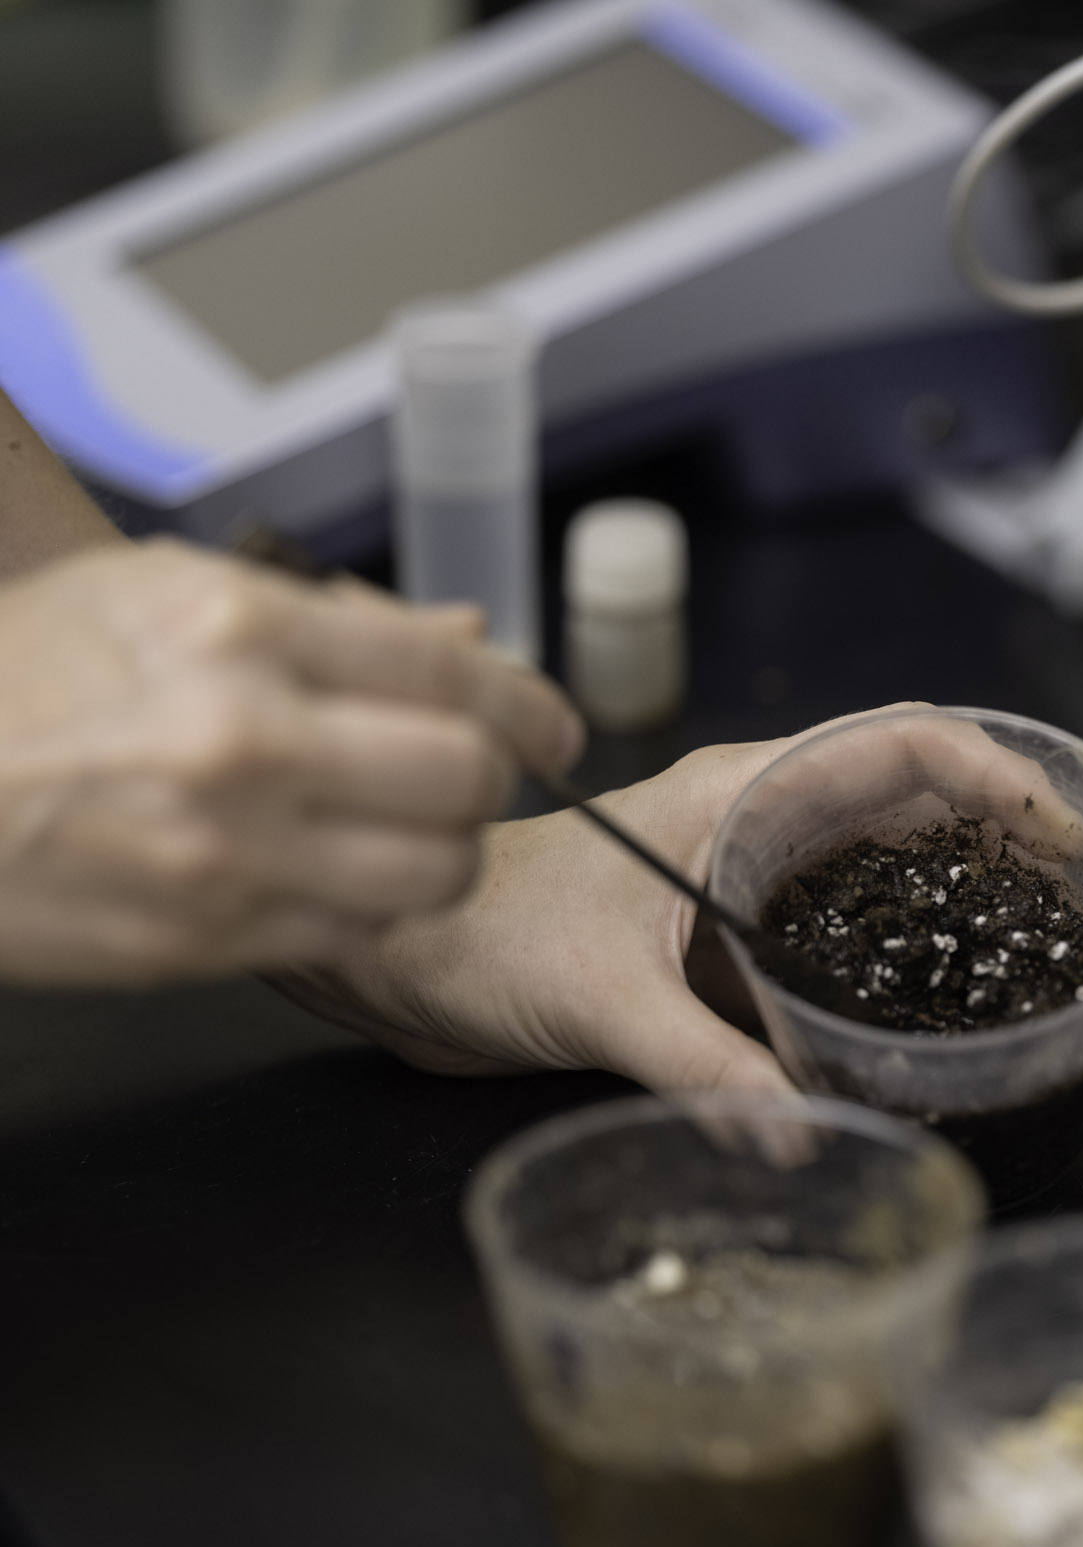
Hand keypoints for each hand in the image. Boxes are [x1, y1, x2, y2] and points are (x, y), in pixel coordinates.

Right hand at [0, 540, 581, 986]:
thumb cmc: (29, 676)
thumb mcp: (168, 594)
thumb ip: (338, 620)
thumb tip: (470, 641)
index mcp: (241, 631)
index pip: (456, 678)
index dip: (531, 709)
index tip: (551, 727)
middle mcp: (244, 739)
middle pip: (468, 781)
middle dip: (485, 780)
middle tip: (460, 775)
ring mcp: (227, 849)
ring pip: (438, 874)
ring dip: (442, 854)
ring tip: (398, 828)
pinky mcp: (205, 937)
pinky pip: (361, 932)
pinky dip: (369, 907)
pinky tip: (327, 871)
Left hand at [267, 706, 1082, 1093]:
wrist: (396, 962)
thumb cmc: (476, 939)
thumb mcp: (600, 1002)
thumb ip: (704, 1071)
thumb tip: (805, 1139)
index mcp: (739, 792)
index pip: (901, 745)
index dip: (995, 775)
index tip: (1061, 832)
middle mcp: (756, 821)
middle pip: (915, 796)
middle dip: (1005, 831)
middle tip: (1077, 901)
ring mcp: (748, 876)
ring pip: (885, 859)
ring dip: (961, 885)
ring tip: (1033, 945)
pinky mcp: (732, 936)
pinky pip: (843, 927)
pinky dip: (902, 947)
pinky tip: (933, 1004)